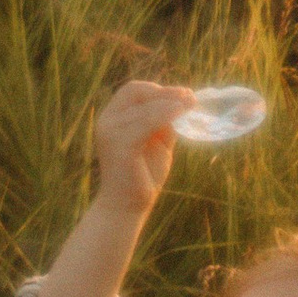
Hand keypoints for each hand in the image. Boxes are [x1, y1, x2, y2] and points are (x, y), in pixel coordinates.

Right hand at [92, 79, 193, 219]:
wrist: (126, 207)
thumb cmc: (142, 175)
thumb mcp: (156, 142)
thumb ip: (163, 123)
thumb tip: (181, 104)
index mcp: (112, 118)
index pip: (133, 91)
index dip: (158, 89)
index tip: (183, 94)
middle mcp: (107, 121)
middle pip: (136, 93)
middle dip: (165, 93)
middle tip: (190, 97)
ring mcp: (111, 133)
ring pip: (145, 108)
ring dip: (170, 103)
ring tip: (191, 104)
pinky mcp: (121, 146)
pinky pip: (146, 124)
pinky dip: (165, 115)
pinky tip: (180, 114)